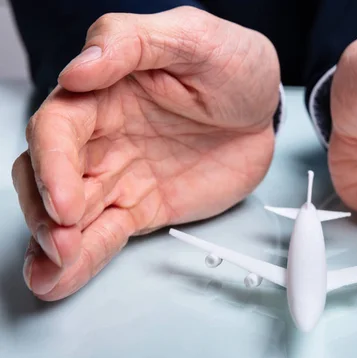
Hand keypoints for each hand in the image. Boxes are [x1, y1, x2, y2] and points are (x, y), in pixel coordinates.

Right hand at [12, 7, 279, 299]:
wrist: (266, 111)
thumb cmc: (232, 66)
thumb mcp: (192, 37)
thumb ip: (131, 43)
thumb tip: (78, 71)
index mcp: (104, 92)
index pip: (59, 129)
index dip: (53, 165)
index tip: (66, 198)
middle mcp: (103, 136)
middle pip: (50, 174)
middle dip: (46, 212)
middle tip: (61, 241)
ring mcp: (122, 175)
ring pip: (72, 213)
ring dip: (55, 244)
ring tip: (50, 273)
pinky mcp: (144, 206)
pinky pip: (107, 233)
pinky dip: (86, 257)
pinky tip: (62, 277)